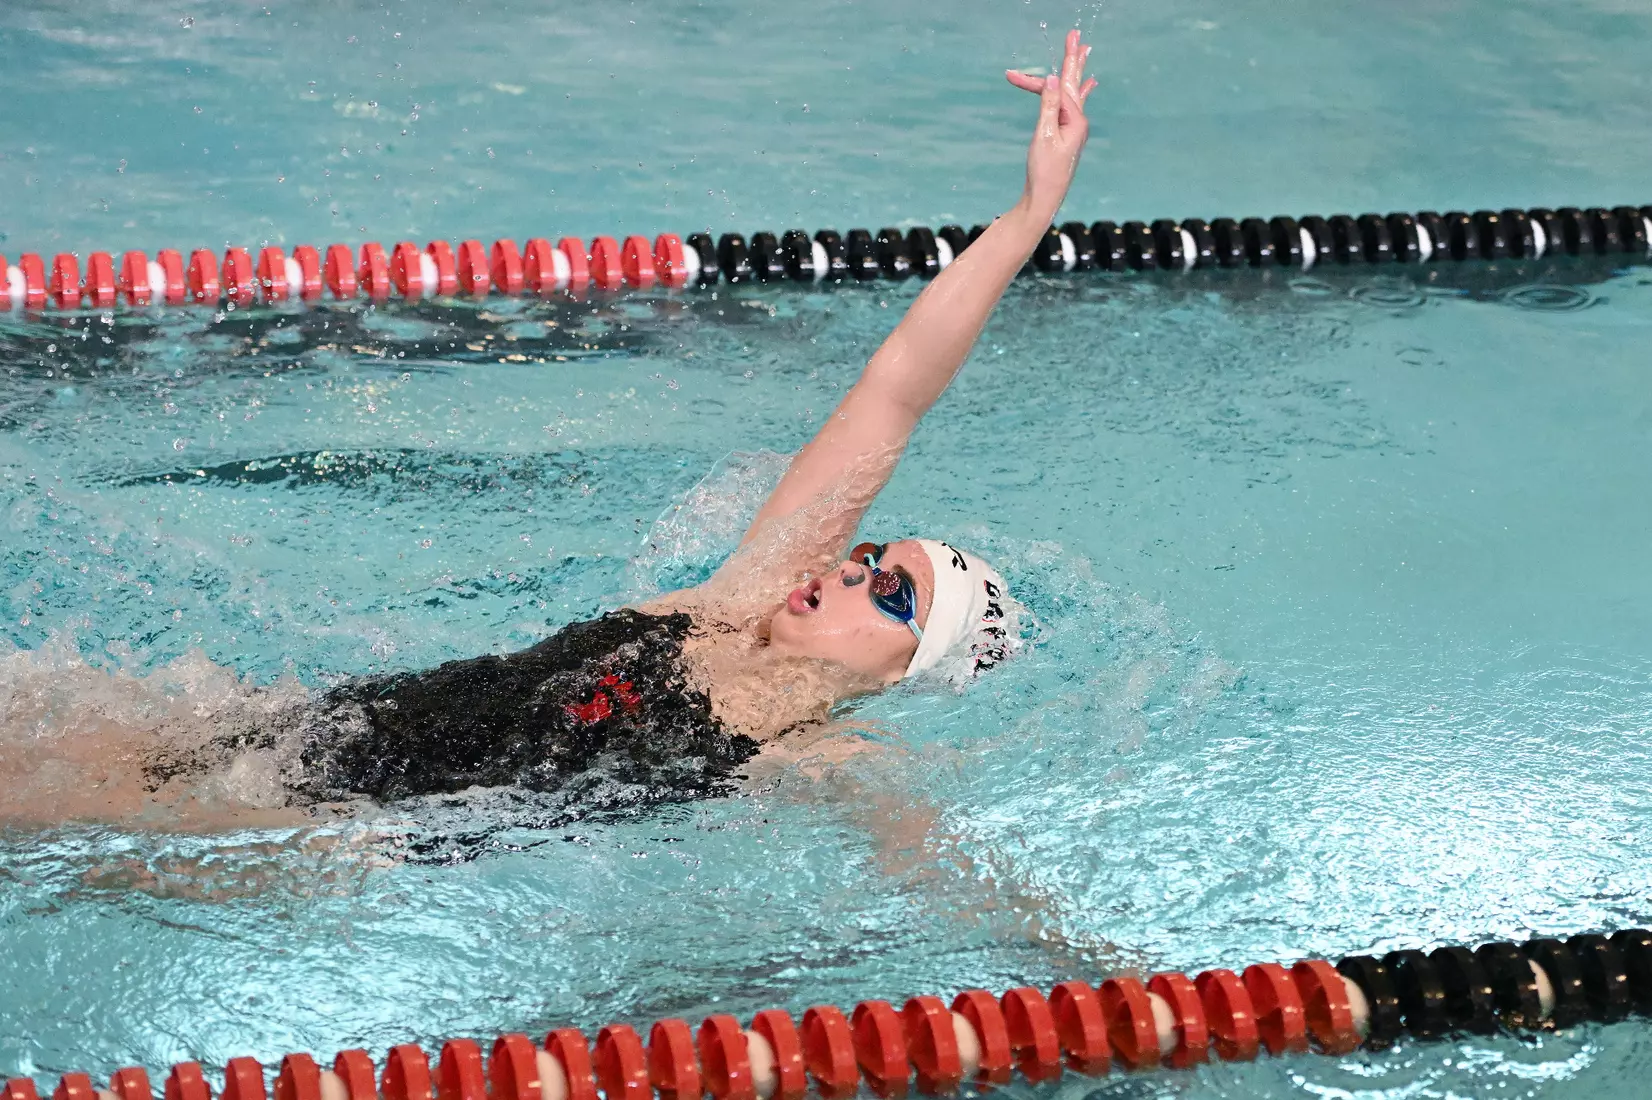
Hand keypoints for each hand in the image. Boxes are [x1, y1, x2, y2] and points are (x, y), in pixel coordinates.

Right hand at [1005, 29, 1095, 220]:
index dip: (1047, 72)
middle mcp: (1078, 122)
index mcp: (1075, 120)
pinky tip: (1089, 85)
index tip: (1027, 64)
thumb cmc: (1044, 171)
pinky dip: (1078, 92)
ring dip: (1075, 72)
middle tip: (1076, 37)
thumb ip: (1049, 105)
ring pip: (1072, 94)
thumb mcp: (1044, 135)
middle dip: (1071, 61)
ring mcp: (1074, 129)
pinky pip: (1073, 106)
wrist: (1045, 198)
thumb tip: (1055, 78)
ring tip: (1084, 54)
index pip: (1060, 87)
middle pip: (1073, 85)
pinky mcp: (1067, 135)